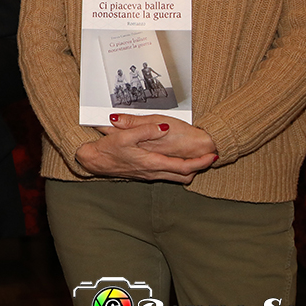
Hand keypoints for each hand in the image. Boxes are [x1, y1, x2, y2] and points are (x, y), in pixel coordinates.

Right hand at [76, 117, 215, 182]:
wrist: (93, 161)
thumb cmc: (107, 149)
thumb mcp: (125, 135)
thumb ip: (145, 130)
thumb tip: (164, 128)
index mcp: (151, 162)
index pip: (183, 166)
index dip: (200, 162)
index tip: (212, 156)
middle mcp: (153, 172)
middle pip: (184, 175)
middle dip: (198, 167)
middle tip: (209, 157)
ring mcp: (149, 175)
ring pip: (176, 177)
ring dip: (188, 169)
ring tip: (196, 158)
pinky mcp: (144, 174)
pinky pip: (167, 175)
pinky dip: (176, 169)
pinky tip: (175, 159)